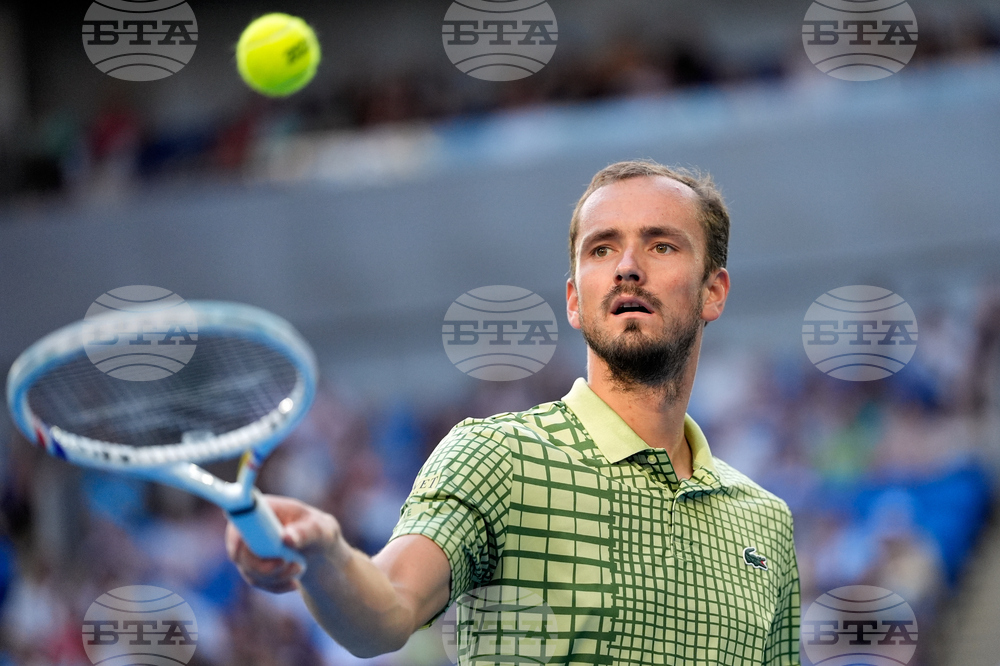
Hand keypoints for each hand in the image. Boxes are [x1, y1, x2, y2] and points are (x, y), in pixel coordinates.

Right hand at [226, 494, 342, 592]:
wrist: (318, 546)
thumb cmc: (317, 530)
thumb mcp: (318, 528)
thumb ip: (304, 532)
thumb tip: (287, 538)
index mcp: (260, 509)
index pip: (238, 522)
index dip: (240, 539)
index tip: (261, 550)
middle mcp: (246, 527)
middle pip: (240, 553)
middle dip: (265, 566)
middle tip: (291, 565)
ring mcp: (246, 548)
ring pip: (250, 570)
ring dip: (275, 576)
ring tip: (299, 569)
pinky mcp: (250, 566)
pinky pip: (257, 581)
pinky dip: (276, 585)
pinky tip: (293, 583)